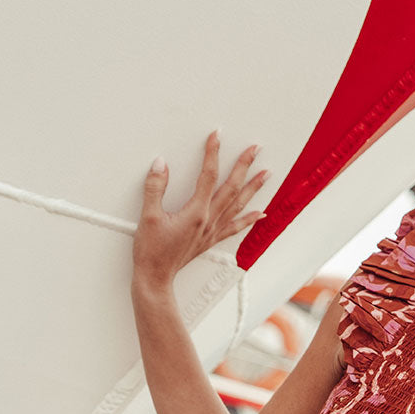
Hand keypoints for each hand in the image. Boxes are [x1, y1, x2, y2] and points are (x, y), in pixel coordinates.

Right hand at [132, 130, 267, 294]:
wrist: (156, 277)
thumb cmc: (152, 251)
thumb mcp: (148, 216)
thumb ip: (155, 188)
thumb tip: (161, 164)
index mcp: (196, 213)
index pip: (208, 176)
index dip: (213, 154)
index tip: (217, 136)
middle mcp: (209, 221)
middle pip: (231, 188)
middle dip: (244, 166)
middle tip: (255, 149)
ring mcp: (212, 231)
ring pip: (238, 205)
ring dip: (253, 188)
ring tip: (266, 174)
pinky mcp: (210, 239)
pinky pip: (235, 227)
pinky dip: (249, 219)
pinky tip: (261, 213)